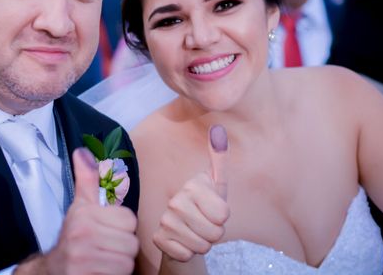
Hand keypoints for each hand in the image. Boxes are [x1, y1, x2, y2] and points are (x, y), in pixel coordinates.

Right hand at [20, 148, 138, 274]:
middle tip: (106, 249)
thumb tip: (82, 151)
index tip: (108, 231)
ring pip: (127, 262)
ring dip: (118, 265)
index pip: (129, 220)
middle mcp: (82, 235)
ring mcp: (82, 259)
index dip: (122, 228)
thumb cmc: (72, 239)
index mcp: (85, 215)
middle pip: (131, 243)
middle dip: (121, 248)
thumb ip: (86, 179)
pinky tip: (100, 271)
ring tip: (104, 261)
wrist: (50, 272)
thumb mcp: (79, 207)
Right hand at [153, 125, 229, 262]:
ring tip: (194, 232)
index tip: (213, 211)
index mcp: (193, 186)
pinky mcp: (158, 239)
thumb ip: (219, 159)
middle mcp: (176, 200)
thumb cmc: (205, 207)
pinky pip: (186, 255)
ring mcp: (165, 220)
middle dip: (214, 234)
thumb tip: (218, 128)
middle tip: (204, 224)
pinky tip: (183, 242)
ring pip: (201, 246)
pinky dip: (188, 253)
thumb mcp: (217, 185)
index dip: (223, 218)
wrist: (182, 231)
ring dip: (202, 244)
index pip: (223, 214)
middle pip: (215, 233)